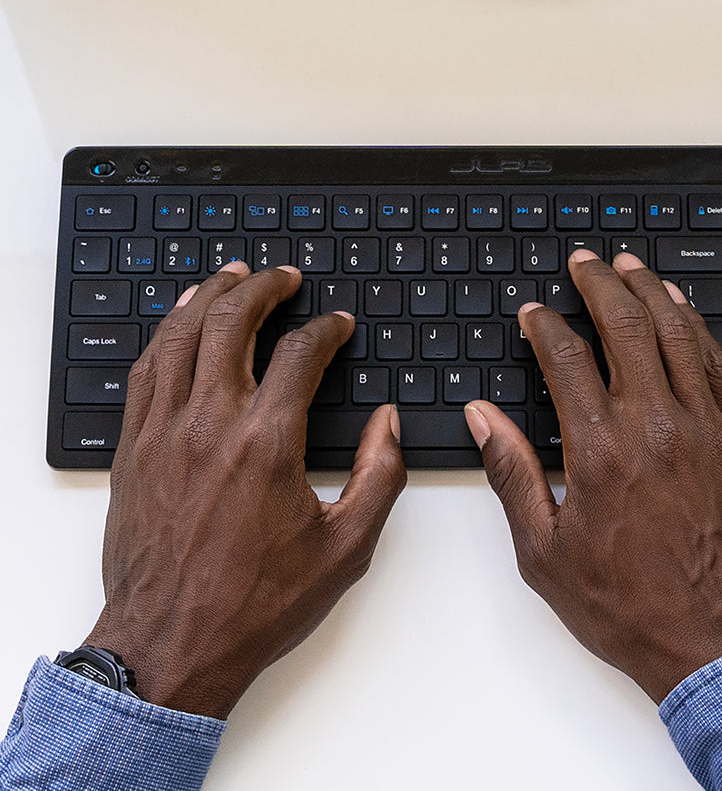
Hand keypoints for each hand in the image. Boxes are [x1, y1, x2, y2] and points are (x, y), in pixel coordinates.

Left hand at [86, 263, 405, 718]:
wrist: (171, 645)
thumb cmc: (255, 603)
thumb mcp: (345, 548)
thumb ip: (379, 476)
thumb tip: (387, 424)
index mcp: (267, 445)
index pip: (299, 355)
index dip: (325, 330)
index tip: (338, 326)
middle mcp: (211, 427)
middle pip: (232, 325)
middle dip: (263, 289)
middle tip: (283, 277)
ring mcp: (164, 434)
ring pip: (182, 337)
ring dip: (209, 297)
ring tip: (231, 277)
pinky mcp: (133, 451)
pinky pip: (146, 372)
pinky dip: (166, 334)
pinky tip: (180, 322)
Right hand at [465, 250, 721, 702]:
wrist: (720, 643)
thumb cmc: (631, 606)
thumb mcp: (545, 552)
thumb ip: (511, 474)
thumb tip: (484, 419)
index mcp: (601, 450)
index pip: (566, 358)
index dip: (545, 326)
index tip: (534, 314)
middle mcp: (656, 425)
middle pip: (625, 326)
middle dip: (598, 284)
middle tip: (583, 262)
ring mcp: (706, 428)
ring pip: (677, 333)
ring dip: (650, 292)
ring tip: (630, 267)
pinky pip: (719, 365)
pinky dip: (697, 329)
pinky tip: (683, 312)